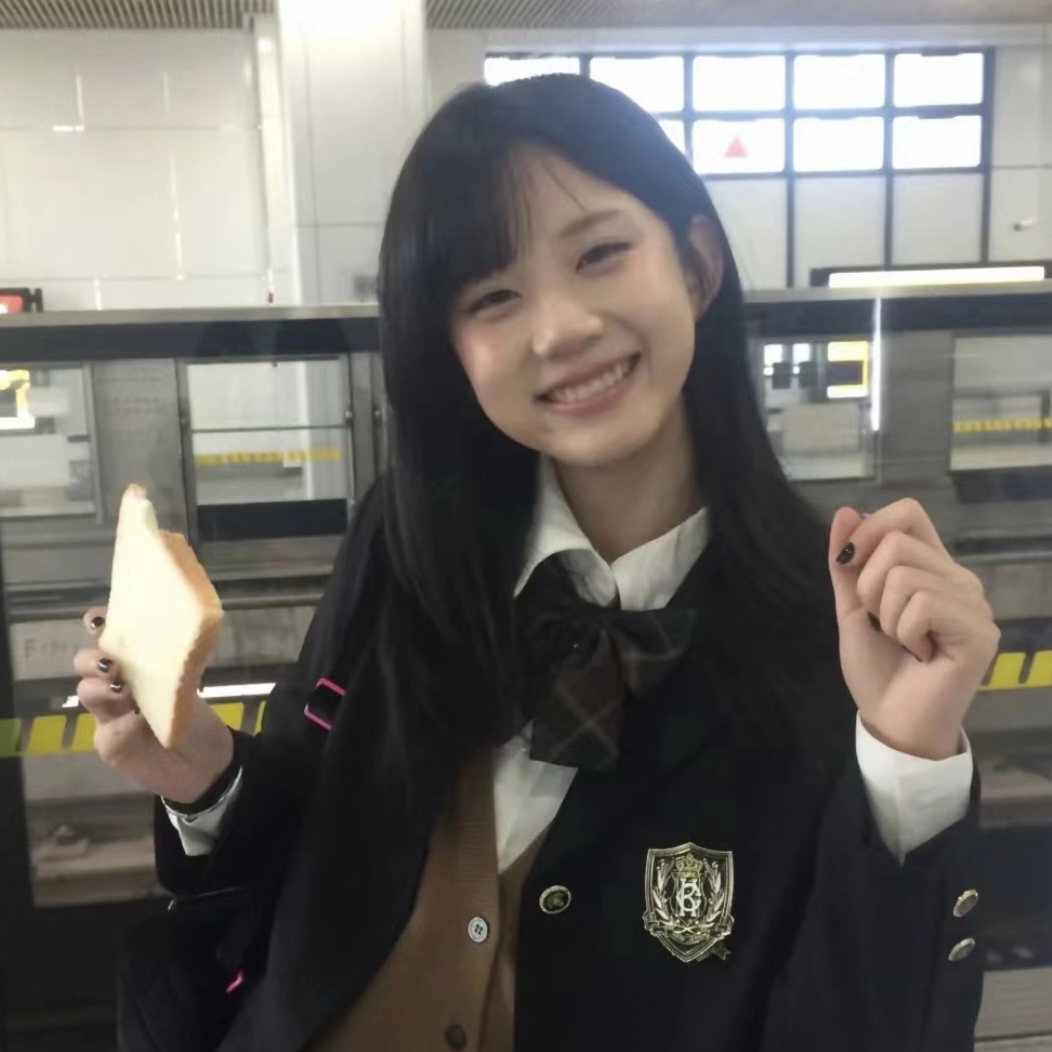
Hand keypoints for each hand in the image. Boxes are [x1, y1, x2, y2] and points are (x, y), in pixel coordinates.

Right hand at [74, 607, 234, 803]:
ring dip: (100, 688)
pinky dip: (120, 725)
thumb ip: (175, 664)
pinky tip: (136, 721)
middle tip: (112, 664)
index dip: (98, 625)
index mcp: (136, 665)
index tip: (97, 620)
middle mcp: (116, 684)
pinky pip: (107, 731)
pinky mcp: (110, 744)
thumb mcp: (190, 686)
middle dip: (92, 660)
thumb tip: (174, 633)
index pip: (110, 638)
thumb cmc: (196, 720)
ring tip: (123, 689)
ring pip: (88, 693)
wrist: (205, 764)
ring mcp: (109, 715)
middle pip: (86, 664)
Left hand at [828, 500, 999, 760]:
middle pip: (897, 543)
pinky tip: (921, 654)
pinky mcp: (980, 631)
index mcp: (930, 567)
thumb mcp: (852, 608)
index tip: (850, 566)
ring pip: (904, 575)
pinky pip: (923, 605)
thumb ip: (847, 563)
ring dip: (886, 616)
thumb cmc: (877, 666)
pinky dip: (904, 632)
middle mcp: (958, 578)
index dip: (871, 529)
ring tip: (903, 642)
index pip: (908, 513)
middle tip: (883, 624)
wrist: (890, 718)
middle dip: (868, 588)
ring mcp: (973, 603)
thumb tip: (845, 510)